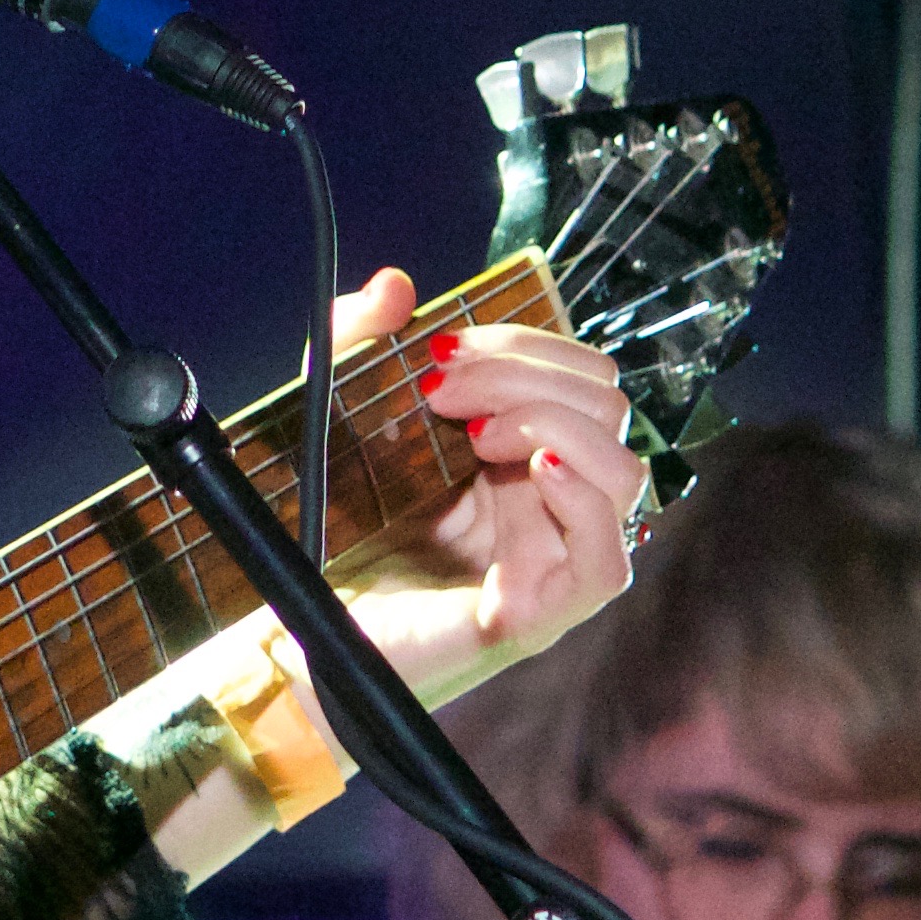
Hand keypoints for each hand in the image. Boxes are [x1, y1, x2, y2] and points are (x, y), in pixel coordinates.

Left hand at [320, 264, 645, 702]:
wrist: (296, 633)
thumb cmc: (327, 534)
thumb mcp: (332, 418)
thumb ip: (355, 345)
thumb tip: (397, 286)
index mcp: (521, 452)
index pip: (578, 375)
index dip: (524, 344)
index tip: (441, 352)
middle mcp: (551, 503)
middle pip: (607, 408)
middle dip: (528, 377)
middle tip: (442, 394)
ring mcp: (553, 560)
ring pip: (624, 472)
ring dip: (552, 426)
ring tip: (475, 439)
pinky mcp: (537, 615)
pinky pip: (607, 560)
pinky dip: (584, 502)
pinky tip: (537, 470)